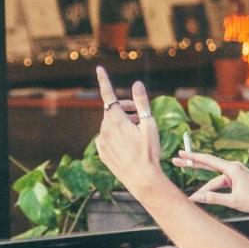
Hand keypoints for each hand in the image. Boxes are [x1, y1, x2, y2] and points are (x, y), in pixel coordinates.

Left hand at [95, 68, 164, 197]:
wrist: (142, 179)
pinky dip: (115, 135)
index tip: (99, 68)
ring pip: (110, 124)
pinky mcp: (102, 152)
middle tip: (140, 115)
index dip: (104, 80)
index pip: (108, 95)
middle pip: (113, 110)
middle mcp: (105, 129)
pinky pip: (106, 138)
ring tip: (137, 131)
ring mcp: (102, 142)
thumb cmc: (149, 152)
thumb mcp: (149, 125)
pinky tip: (128, 144)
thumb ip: (141, 103)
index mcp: (116, 120)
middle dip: (126, 108)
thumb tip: (136, 84)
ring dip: (121, 122)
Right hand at [179, 151, 248, 215]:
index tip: (180, 153)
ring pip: (215, 180)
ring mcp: (235, 174)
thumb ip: (213, 198)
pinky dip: (213, 190)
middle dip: (192, 164)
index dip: (193, 156)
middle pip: (208, 165)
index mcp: (232, 168)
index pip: (208, 160)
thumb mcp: (233, 202)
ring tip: (193, 197)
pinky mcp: (237, 180)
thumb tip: (196, 197)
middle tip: (176, 161)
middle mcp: (233, 168)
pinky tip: (206, 196)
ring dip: (204, 188)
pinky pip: (221, 184)